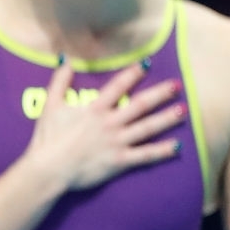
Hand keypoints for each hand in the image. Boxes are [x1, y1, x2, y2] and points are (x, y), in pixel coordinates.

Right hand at [24, 60, 183, 193]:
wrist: (49, 169)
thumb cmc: (47, 139)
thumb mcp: (50, 107)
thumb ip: (59, 82)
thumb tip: (65, 60)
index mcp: (95, 110)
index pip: (118, 87)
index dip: (133, 74)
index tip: (147, 64)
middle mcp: (110, 123)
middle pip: (141, 105)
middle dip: (160, 94)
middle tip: (177, 85)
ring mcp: (117, 143)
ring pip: (148, 128)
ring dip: (167, 118)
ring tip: (182, 110)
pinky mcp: (119, 161)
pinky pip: (145, 155)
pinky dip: (163, 150)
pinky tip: (178, 145)